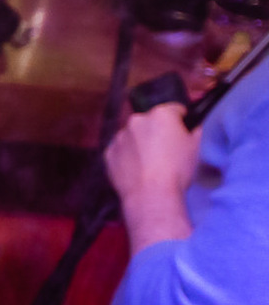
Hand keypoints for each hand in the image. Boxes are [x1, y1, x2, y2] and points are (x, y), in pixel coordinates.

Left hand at [105, 102, 200, 252]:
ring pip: (133, 136)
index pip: (174, 110)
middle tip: (165, 150)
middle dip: (157, 131)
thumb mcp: (195, 147)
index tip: (182, 132)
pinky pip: (120, 150)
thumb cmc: (178, 169)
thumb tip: (192, 126)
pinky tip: (136, 170)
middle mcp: (136, 120)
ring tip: (148, 163)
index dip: (181, 121)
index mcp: (160, 114)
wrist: (151, 194)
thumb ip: (194, 130)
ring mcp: (119, 136)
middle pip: (150, 122)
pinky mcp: (108, 153)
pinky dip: (126, 156)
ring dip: (139, 143)